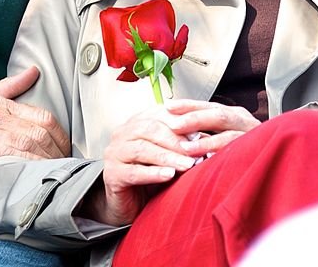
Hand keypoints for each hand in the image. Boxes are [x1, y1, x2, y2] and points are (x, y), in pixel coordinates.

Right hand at [0, 66, 69, 169]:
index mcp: (2, 103)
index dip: (60, 136)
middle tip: (65, 168)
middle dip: (58, 152)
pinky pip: (8, 155)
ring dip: (46, 161)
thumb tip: (34, 71)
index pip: (43, 116)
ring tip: (55, 175)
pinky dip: (25, 164)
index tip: (65, 151)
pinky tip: (33, 175)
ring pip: (29, 143)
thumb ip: (11, 86)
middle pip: (41, 131)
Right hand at [90, 100, 259, 226]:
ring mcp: (114, 152)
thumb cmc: (150, 175)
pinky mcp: (111, 174)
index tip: (200, 132)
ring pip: (142, 149)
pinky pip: (133, 171)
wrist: (128, 203)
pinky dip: (153, 173)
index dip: (180, 121)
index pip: (159, 114)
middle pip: (150, 129)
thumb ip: (181, 143)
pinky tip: (168, 175)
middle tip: (197, 151)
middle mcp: (123, 133)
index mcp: (136, 122)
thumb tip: (207, 136)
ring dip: (167, 156)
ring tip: (188, 164)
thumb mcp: (167, 155)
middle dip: (176, 140)